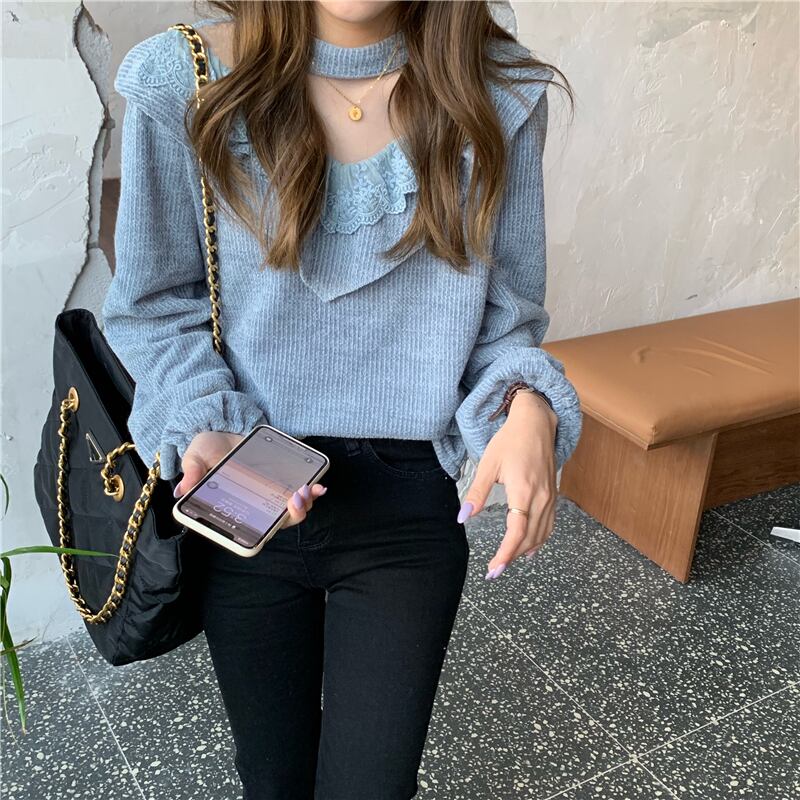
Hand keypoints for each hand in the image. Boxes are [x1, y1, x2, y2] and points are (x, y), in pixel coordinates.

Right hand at [173, 431, 327, 528]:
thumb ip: (192, 472)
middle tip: (296, 498)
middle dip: (294, 513)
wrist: (225, 427)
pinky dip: (312, 488)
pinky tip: (318, 482)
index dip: (267, 531)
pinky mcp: (285, 478)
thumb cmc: (208, 449)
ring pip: (294, 507)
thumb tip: (182, 491)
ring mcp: (272, 493)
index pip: (253, 529)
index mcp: (236, 508)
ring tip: (310, 489)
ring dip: (306, 502)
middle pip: (279, 521)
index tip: (276, 519)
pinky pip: (302, 488)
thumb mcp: (196, 457)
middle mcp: (257, 505)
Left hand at [458, 391, 557, 577]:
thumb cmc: (510, 440)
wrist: (537, 423)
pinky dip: (540, 540)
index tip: (494, 568)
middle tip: (495, 571)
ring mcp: (550, 497)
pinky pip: (550, 524)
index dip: (505, 554)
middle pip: (529, 538)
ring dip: (525, 551)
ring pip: (541, 534)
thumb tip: (463, 517)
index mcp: (523, 491)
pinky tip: (530, 548)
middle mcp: (540, 498)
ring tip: (508, 562)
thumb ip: (476, 492)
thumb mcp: (487, 464)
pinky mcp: (553, 495)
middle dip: (512, 557)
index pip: (516, 533)